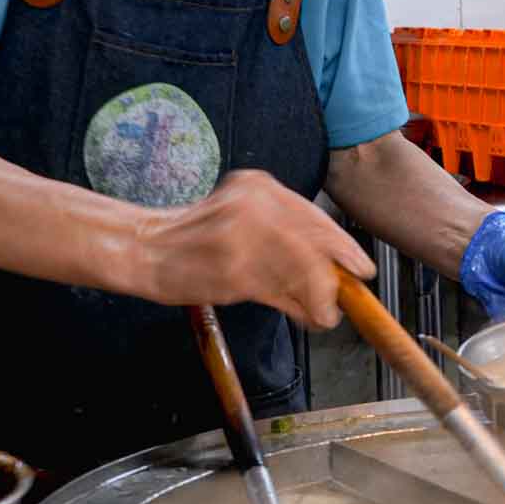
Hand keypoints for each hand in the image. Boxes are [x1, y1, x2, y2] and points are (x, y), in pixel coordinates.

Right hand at [133, 169, 373, 328]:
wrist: (144, 247)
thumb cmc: (194, 237)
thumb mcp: (241, 216)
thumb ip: (282, 232)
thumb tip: (330, 267)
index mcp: (258, 185)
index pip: (314, 217)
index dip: (342, 247)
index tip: (360, 267)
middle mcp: (254, 204)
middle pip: (316, 242)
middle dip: (338, 274)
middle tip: (348, 295)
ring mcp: (243, 236)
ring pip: (304, 270)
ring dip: (321, 300)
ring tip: (325, 315)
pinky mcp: (234, 270)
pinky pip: (282, 293)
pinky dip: (301, 309)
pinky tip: (307, 318)